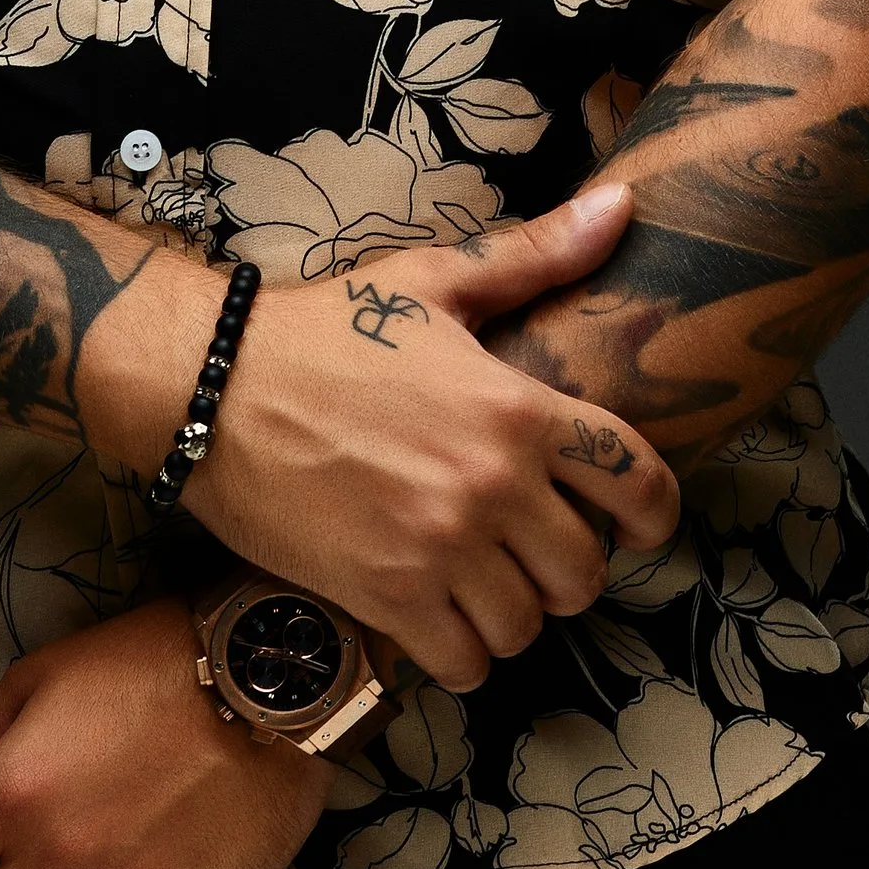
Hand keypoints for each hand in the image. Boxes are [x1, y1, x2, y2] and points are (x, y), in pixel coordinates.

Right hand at [87, 186, 681, 692]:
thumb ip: (535, 256)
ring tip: (480, 580)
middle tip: (531, 548)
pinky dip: (462, 653)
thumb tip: (623, 205)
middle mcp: (492, 485)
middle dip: (568, 565)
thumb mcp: (432, 282)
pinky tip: (439, 616)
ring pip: (528, 625)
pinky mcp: (388, 596)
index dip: (655, 514)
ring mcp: (441, 547)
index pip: (639, 482)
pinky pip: (466, 664)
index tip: (637, 524)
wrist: (214, 386)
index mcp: (517, 408)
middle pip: (586, 571)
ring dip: (511, 611)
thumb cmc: (324, 330)